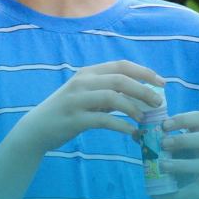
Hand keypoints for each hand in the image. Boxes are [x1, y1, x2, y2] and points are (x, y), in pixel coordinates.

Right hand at [14, 61, 165, 156]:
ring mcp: (77, 100)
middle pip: (120, 80)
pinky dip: (122, 126)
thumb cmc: (66, 111)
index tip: (161, 82)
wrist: (37, 128)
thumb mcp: (85, 95)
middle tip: (158, 102)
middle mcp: (82, 82)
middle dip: (143, 90)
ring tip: (144, 118)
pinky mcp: (75, 119)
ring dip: (134, 108)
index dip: (144, 72)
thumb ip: (107, 92)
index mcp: (88, 73)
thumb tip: (140, 95)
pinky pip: (104, 120)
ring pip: (113, 98)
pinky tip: (132, 132)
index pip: (121, 65)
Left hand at [150, 111, 198, 198]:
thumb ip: (152, 142)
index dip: (184, 119)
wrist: (185, 190)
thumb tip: (136, 134)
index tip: (165, 124)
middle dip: (185, 140)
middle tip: (164, 143)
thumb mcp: (165, 150)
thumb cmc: (176, 162)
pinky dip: (175, 193)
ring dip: (183, 165)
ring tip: (163, 166)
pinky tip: (158, 195)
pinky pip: (195, 191)